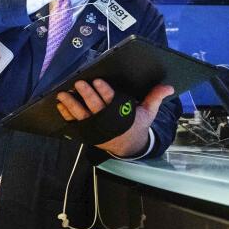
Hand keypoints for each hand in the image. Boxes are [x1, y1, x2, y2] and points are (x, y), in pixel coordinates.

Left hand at [56, 79, 173, 157]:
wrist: (127, 146)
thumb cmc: (135, 124)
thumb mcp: (148, 112)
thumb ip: (155, 97)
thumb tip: (168, 86)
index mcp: (121, 114)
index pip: (112, 101)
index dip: (104, 91)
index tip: (97, 81)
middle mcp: (107, 121)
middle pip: (95, 106)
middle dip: (86, 95)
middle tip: (79, 83)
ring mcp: (95, 127)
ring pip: (81, 115)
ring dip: (71, 104)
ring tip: (63, 94)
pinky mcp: (87, 131)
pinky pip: (74, 123)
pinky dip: (67, 115)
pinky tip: (60, 105)